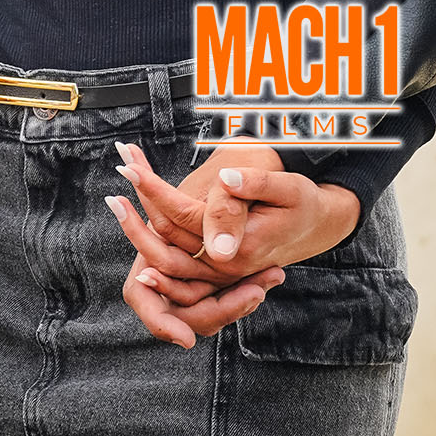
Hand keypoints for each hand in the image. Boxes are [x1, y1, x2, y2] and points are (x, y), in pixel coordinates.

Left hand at [112, 158, 360, 343]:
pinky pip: (173, 254)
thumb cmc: (303, 201)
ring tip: (128, 171)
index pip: (181, 218)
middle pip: (162, 244)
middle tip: (119, 170)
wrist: (317, 224)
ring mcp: (216, 270)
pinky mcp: (212, 265)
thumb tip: (224, 180)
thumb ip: (254, 187)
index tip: (129, 165)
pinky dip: (153, 227)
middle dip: (135, 209)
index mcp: (237, 248)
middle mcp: (221, 266)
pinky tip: (141, 202)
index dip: (152, 190)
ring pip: (163, 252)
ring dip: (139, 218)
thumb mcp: (288, 188)